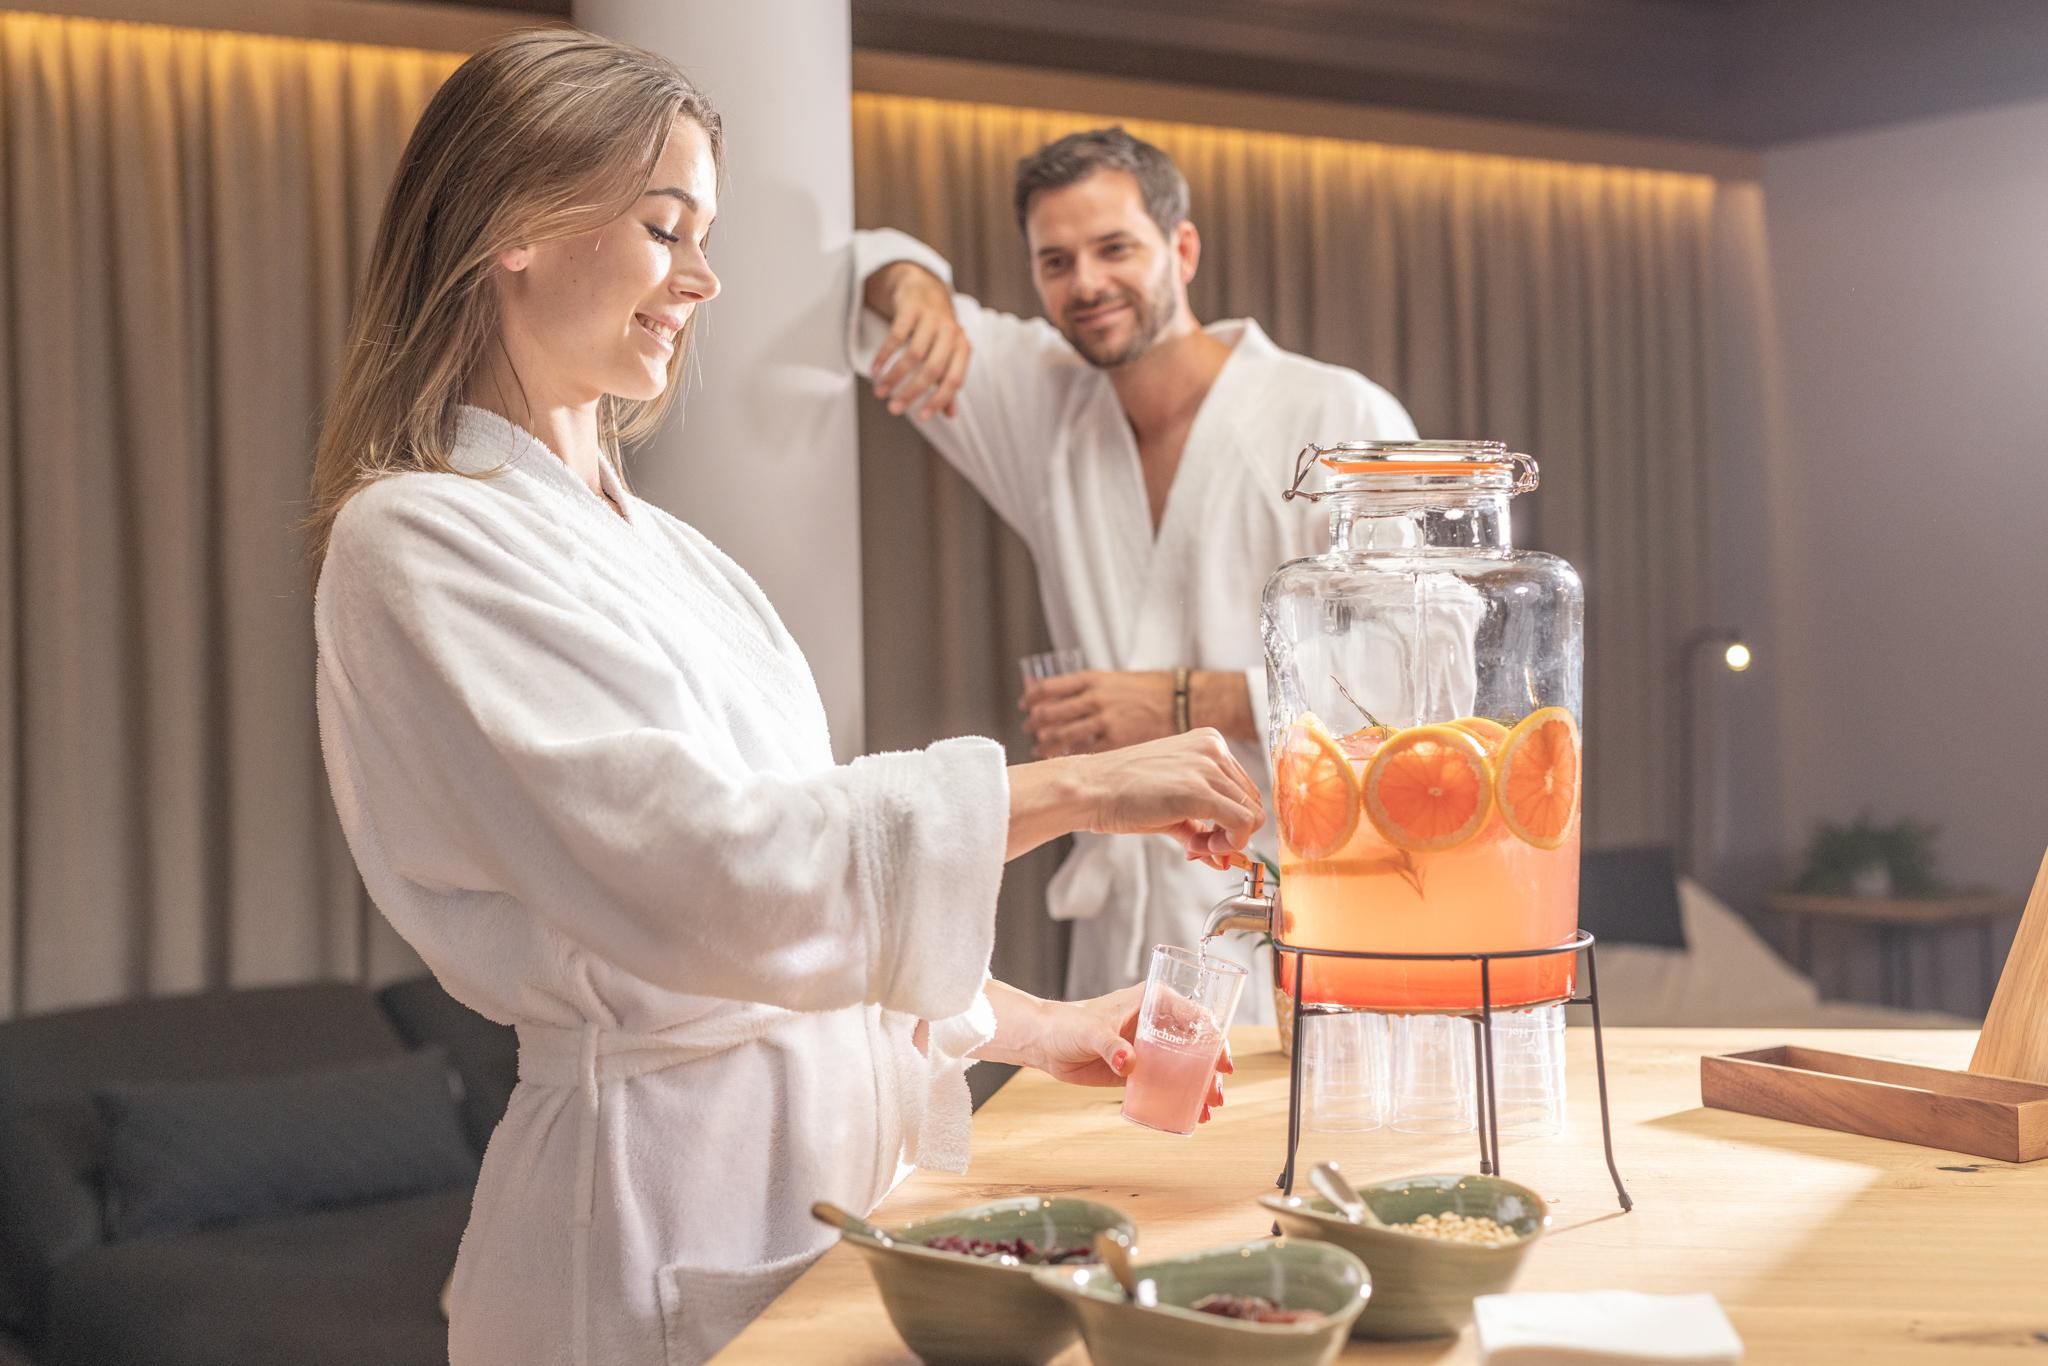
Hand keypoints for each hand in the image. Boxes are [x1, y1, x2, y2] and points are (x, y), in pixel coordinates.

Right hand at [870, 264, 970, 420]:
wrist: (924, 288)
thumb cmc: (937, 330)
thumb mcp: (948, 353)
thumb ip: (948, 382)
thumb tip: (950, 414)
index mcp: (963, 347)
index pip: (953, 380)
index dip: (938, 401)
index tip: (920, 418)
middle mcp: (951, 332)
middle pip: (932, 370)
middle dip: (911, 392)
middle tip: (893, 409)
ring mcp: (931, 318)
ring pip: (913, 355)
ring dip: (894, 376)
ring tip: (879, 392)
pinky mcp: (912, 307)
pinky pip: (896, 336)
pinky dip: (884, 356)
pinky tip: (874, 370)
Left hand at [1021, 670, 1173, 757]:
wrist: (1184, 701)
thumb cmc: (1152, 689)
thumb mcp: (1116, 679)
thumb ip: (1088, 687)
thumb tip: (1056, 692)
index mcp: (1092, 679)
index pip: (1048, 687)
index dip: (1031, 697)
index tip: (1025, 704)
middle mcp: (1094, 699)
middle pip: (1049, 713)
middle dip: (1034, 723)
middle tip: (1028, 729)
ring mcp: (1104, 721)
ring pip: (1061, 735)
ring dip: (1045, 743)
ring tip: (1039, 748)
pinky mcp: (1115, 742)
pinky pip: (1082, 752)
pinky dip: (1068, 756)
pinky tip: (1062, 760)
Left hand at [1024, 986, 1232, 1122]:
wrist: (1044, 1043)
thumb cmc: (1066, 1024)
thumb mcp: (1091, 1031)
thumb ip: (1111, 1046)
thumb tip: (1129, 1063)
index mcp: (1151, 1001)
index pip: (1194, 1017)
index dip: (1214, 1038)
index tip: (1223, 1063)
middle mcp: (1156, 1022)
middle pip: (1196, 1045)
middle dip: (1211, 1070)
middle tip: (1218, 1095)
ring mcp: (1149, 1047)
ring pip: (1185, 1066)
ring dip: (1200, 1086)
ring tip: (1209, 1109)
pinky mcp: (1138, 1069)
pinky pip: (1165, 1082)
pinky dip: (1179, 1096)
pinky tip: (1190, 1112)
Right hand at [1077, 729, 1262, 861]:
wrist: (1090, 789)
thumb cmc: (1121, 792)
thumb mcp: (1171, 802)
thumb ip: (1201, 827)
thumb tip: (1223, 858)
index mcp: (1209, 743)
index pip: (1244, 789)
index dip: (1230, 821)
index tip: (1207, 837)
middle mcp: (1214, 749)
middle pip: (1251, 802)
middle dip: (1230, 833)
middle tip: (1199, 846)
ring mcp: (1208, 767)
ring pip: (1251, 815)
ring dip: (1226, 841)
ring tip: (1194, 845)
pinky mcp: (1200, 791)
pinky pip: (1242, 824)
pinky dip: (1228, 845)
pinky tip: (1198, 847)